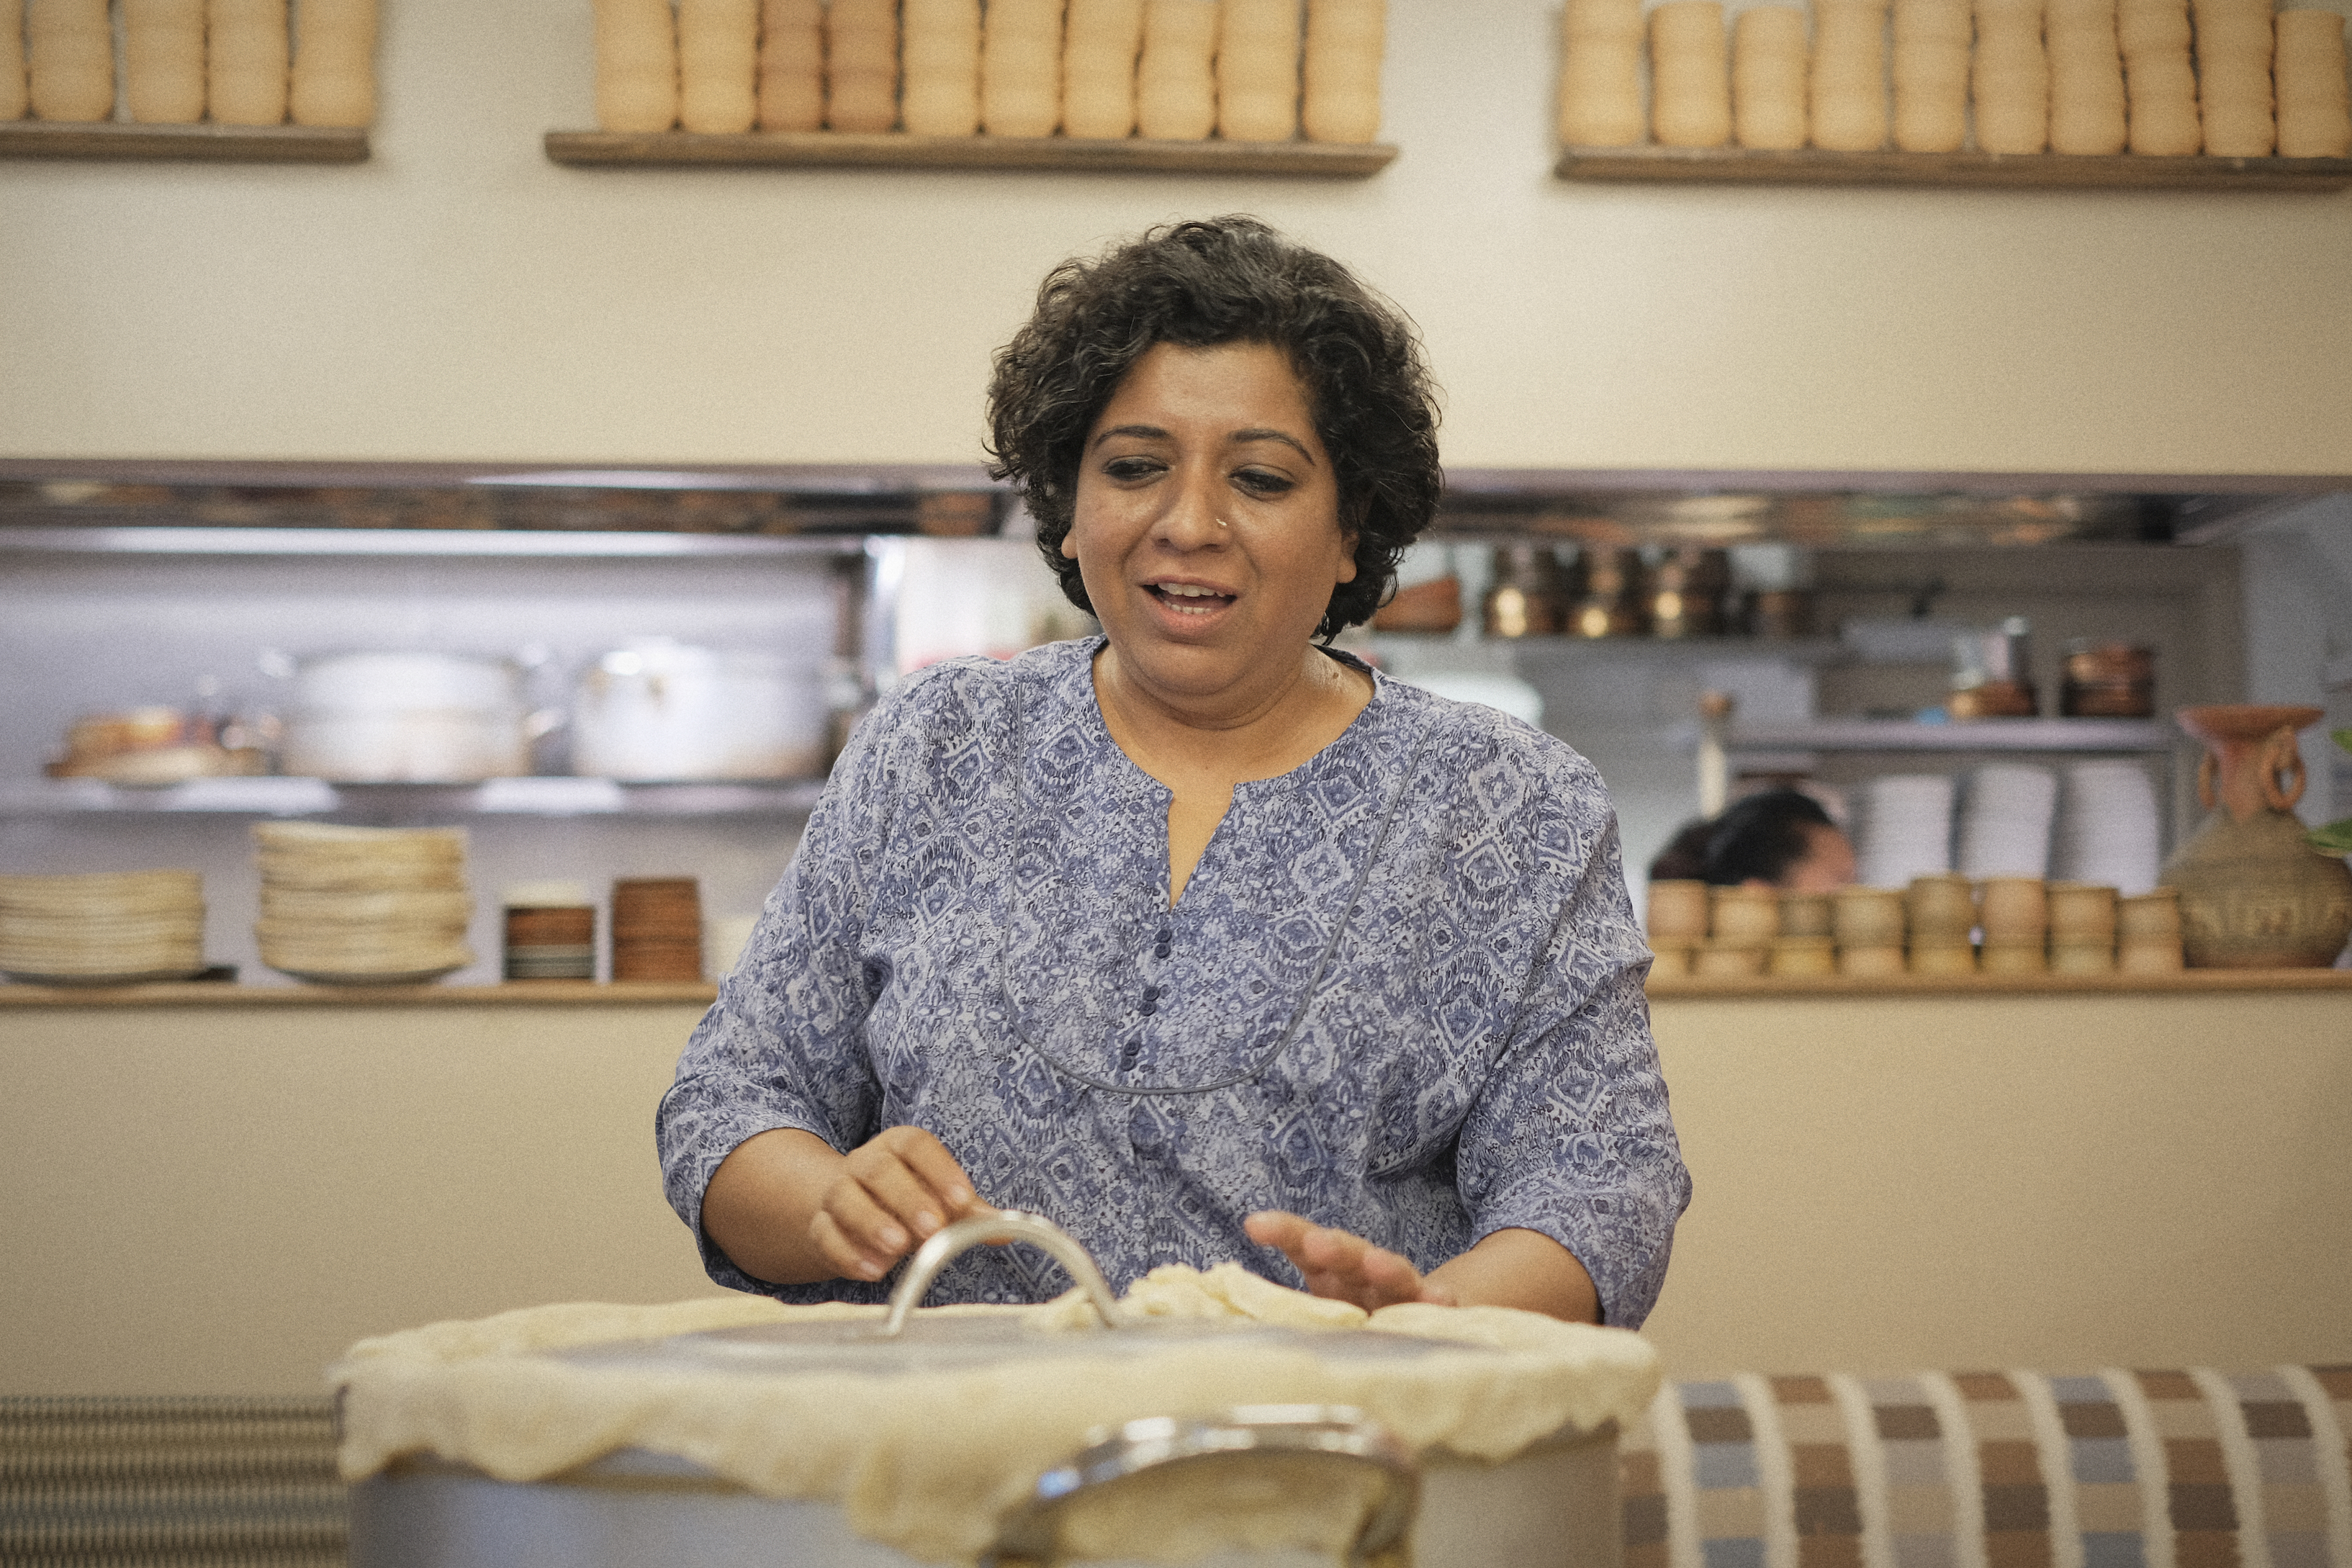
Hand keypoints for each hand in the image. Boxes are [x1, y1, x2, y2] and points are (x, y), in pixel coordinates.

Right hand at [809, 1126, 992, 1282]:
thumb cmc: (908, 1201)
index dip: (939, 1170)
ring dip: (871, 1223)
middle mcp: (864, 1163)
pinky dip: (848, 1253)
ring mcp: (837, 1192)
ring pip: (845, 1198)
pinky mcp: (819, 1226)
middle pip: (878, 1169)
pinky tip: (874, 1271)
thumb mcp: (941, 1202)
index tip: (962, 1200)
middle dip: (906, 1198)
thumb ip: (970, 1214)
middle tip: (931, 1228)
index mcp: (898, 1146)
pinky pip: (825, 1234)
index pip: (915, 1146)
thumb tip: (1006, 1229)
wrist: (850, 1212)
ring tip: (897, 1248)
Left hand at [1244, 1210, 1458, 1311]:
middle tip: (1316, 1244)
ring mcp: (1398, 1292)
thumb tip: (1213, 1312)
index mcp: (1328, 1273)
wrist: (1413, 1329)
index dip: (1283, 1231)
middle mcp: (1362, 1276)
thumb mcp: (1310, 1318)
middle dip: (1332, 1246)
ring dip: (1384, 1266)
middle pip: (1347, 1253)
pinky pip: (1433, 1308)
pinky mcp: (1430, 1313)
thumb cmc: (1351, 1323)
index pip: (1303, 1243)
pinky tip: (1441, 1301)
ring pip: (1391, 1274)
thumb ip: (1277, 1314)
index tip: (1255, 1225)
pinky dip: (1437, 1303)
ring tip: (1375, 1264)